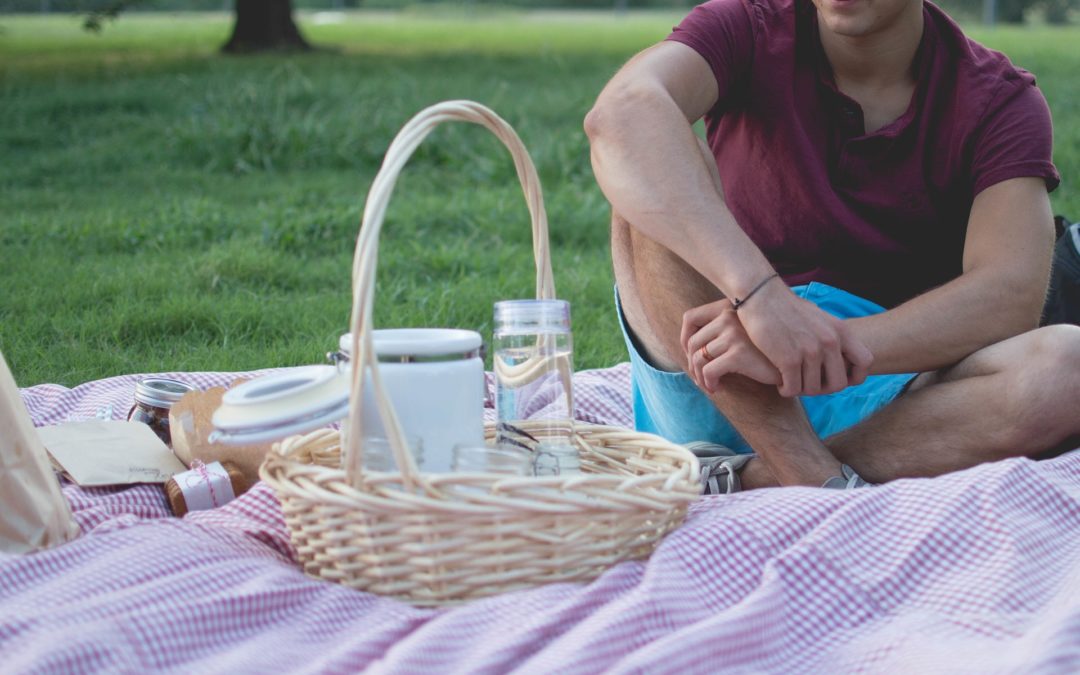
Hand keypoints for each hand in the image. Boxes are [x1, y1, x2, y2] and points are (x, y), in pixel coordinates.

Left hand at [681, 299, 779, 391]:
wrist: (795, 359)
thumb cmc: (767, 349)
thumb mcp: (744, 331)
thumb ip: (722, 330)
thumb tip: (689, 349)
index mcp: (728, 307)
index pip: (690, 318)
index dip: (684, 339)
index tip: (692, 356)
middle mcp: (729, 316)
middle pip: (693, 343)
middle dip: (693, 364)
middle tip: (702, 378)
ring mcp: (733, 334)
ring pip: (698, 359)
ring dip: (701, 377)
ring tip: (710, 385)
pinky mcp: (738, 353)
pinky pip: (709, 372)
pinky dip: (709, 383)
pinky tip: (718, 388)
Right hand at [734, 280, 872, 396]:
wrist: (760, 296)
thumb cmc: (786, 307)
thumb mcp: (819, 318)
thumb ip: (831, 336)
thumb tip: (838, 355)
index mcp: (840, 330)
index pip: (865, 361)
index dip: (854, 376)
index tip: (838, 378)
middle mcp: (829, 341)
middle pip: (838, 384)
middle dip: (823, 389)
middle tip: (808, 384)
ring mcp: (810, 351)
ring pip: (813, 389)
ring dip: (801, 390)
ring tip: (791, 382)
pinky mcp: (789, 359)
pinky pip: (793, 388)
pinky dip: (786, 390)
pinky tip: (780, 383)